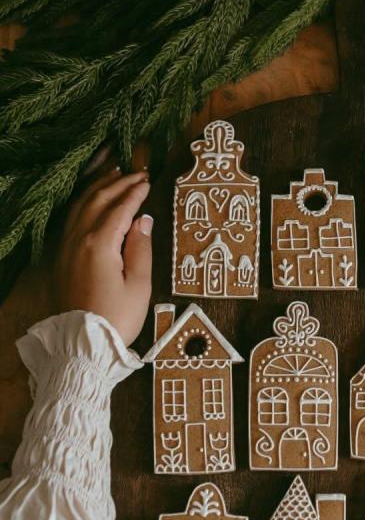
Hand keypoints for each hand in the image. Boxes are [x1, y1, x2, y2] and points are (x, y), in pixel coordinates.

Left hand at [56, 168, 152, 344]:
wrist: (83, 345)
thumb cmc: (117, 318)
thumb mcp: (139, 285)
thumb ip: (141, 248)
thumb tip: (143, 220)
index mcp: (100, 245)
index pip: (119, 208)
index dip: (135, 193)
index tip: (148, 181)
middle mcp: (79, 240)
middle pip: (98, 200)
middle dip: (118, 184)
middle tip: (137, 174)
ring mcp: (66, 248)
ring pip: (81, 206)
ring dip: (98, 188)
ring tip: (113, 175)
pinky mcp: (61, 257)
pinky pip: (72, 219)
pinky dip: (84, 203)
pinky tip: (92, 200)